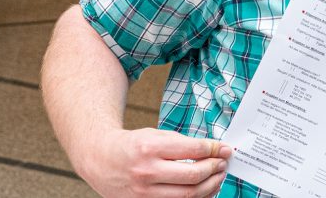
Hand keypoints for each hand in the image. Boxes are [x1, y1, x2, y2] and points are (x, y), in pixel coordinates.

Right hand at [79, 127, 231, 197]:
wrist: (100, 160)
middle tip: (223, 163)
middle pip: (192, 176)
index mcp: (150, 148)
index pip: (192, 150)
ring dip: (209, 186)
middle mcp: (146, 172)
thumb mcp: (155, 134)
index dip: (214, 150)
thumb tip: (213, 150)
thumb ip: (182, 143)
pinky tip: (204, 190)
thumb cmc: (132, 145)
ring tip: (217, 176)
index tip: (225, 149)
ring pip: (187, 195)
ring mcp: (144, 192)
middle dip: (214, 169)